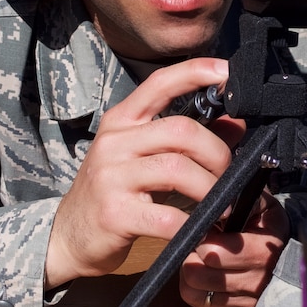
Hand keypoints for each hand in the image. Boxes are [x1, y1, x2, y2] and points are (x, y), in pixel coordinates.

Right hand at [45, 58, 244, 288]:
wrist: (69, 235)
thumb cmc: (115, 191)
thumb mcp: (145, 157)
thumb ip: (189, 139)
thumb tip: (237, 122)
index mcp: (122, 121)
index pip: (159, 83)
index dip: (195, 72)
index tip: (226, 70)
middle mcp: (114, 142)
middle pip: (181, 130)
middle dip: (217, 153)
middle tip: (229, 176)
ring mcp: (111, 176)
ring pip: (178, 169)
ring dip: (211, 190)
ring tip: (222, 206)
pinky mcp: (114, 213)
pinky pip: (167, 217)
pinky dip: (193, 226)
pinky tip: (202, 231)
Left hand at [179, 190, 289, 306]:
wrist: (285, 253)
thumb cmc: (267, 225)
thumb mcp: (262, 204)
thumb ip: (242, 199)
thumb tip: (219, 200)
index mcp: (263, 251)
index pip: (213, 252)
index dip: (200, 237)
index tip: (201, 228)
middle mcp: (256, 280)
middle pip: (198, 273)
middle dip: (192, 253)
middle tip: (198, 242)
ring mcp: (245, 300)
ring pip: (194, 288)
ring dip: (190, 269)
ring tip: (200, 256)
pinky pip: (197, 301)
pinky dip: (193, 287)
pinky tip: (203, 272)